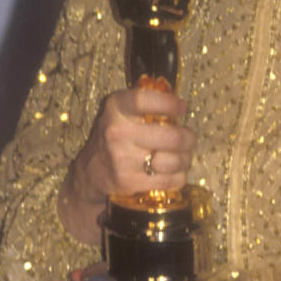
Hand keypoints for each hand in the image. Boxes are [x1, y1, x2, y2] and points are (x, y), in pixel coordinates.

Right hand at [58, 86, 195, 243]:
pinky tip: (173, 172)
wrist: (92, 170)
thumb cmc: (116, 136)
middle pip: (170, 137)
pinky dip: (178, 177)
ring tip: (182, 157)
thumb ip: (146, 104)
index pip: (144, 100)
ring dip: (184, 160)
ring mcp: (121, 158)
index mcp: (116, 108)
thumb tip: (180, 105)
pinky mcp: (128, 181)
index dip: (168, 103)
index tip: (181, 108)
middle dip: (188, 139)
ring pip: (174, 161)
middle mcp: (116, 132)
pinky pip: (170, 180)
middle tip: (189, 139)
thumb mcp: (122, 112)